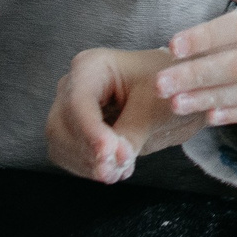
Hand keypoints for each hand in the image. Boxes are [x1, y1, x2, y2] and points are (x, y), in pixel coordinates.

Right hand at [46, 46, 204, 182]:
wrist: (175, 93)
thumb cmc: (168, 87)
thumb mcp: (156, 107)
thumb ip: (133, 133)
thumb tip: (112, 160)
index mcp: (92, 66)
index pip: (79, 101)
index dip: (90, 130)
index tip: (108, 152)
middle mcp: (73, 86)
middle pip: (64, 124)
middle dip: (89, 150)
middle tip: (117, 168)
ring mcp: (69, 110)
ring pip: (61, 143)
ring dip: (88, 163)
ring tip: (119, 171)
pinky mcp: (72, 132)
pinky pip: (68, 155)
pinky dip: (88, 167)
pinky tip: (113, 171)